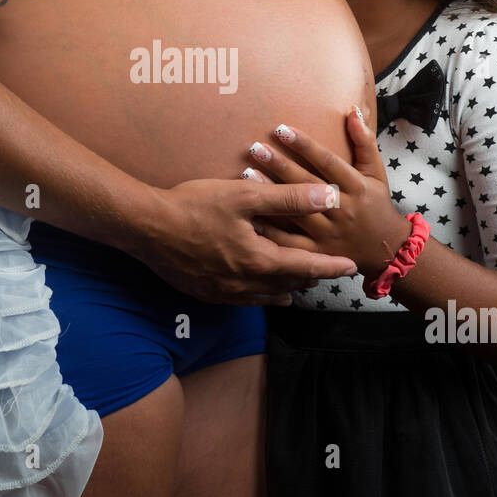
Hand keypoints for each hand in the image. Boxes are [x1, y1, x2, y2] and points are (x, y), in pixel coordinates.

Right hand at [127, 177, 359, 305]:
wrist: (146, 227)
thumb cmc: (194, 206)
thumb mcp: (245, 196)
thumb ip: (289, 198)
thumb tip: (329, 195)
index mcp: (258, 260)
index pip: (306, 266)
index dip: (330, 267)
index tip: (350, 267)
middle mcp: (244, 284)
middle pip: (288, 285)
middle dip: (310, 278)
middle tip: (326, 272)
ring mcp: (223, 292)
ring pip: (266, 296)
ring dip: (286, 288)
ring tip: (299, 284)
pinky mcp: (205, 294)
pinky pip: (243, 300)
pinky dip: (260, 294)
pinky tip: (258, 289)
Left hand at [244, 107, 413, 279]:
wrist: (386, 250)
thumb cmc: (376, 204)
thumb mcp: (376, 172)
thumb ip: (364, 142)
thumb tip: (351, 111)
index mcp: (357, 187)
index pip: (327, 162)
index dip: (305, 145)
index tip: (281, 129)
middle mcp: (343, 210)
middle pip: (307, 185)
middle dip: (280, 165)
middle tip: (255, 148)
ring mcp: (330, 233)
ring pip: (296, 212)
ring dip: (270, 193)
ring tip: (246, 174)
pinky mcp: (318, 253)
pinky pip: (291, 243)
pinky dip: (270, 230)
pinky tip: (250, 214)